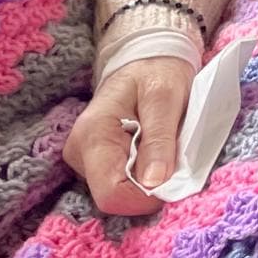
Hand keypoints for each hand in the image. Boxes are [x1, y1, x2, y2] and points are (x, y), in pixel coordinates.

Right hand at [64, 57, 192, 213]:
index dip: (145, 197)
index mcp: (92, 135)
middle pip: (114, 196)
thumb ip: (159, 138)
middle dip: (149, 188)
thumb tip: (154, 181)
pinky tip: (157, 155)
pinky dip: (145, 175)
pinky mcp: (98, 162)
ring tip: (168, 152)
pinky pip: (122, 182)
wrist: (146, 60)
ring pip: (119, 191)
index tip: (176, 183)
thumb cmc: (157, 72)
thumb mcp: (166, 96)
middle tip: (177, 162)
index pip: (111, 192)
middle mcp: (81, 153)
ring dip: (149, 181)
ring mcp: (87, 160)